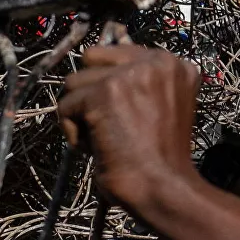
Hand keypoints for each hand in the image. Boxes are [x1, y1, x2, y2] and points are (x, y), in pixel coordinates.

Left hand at [57, 45, 200, 211]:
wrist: (163, 187)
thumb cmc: (159, 160)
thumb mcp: (158, 108)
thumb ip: (135, 85)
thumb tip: (91, 67)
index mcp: (174, 63)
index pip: (116, 53)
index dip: (107, 84)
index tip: (120, 114)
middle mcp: (156, 60)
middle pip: (91, 59)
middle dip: (90, 93)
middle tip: (112, 126)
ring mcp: (129, 74)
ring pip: (74, 82)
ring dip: (82, 115)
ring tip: (108, 140)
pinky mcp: (104, 92)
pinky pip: (65, 106)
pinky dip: (74, 134)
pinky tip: (100, 149)